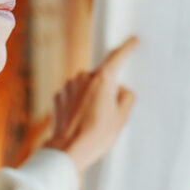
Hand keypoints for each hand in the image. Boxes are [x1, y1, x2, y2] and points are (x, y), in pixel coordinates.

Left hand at [42, 36, 138, 175]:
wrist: (68, 149)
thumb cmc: (96, 135)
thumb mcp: (122, 117)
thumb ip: (126, 97)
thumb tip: (120, 91)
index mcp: (102, 79)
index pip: (117, 57)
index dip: (126, 48)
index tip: (132, 41)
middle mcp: (83, 78)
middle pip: (101, 77)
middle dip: (106, 90)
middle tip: (107, 112)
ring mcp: (68, 86)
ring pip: (85, 87)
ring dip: (90, 98)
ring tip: (92, 120)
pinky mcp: (58, 97)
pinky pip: (73, 96)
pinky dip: (78, 104)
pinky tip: (80, 120)